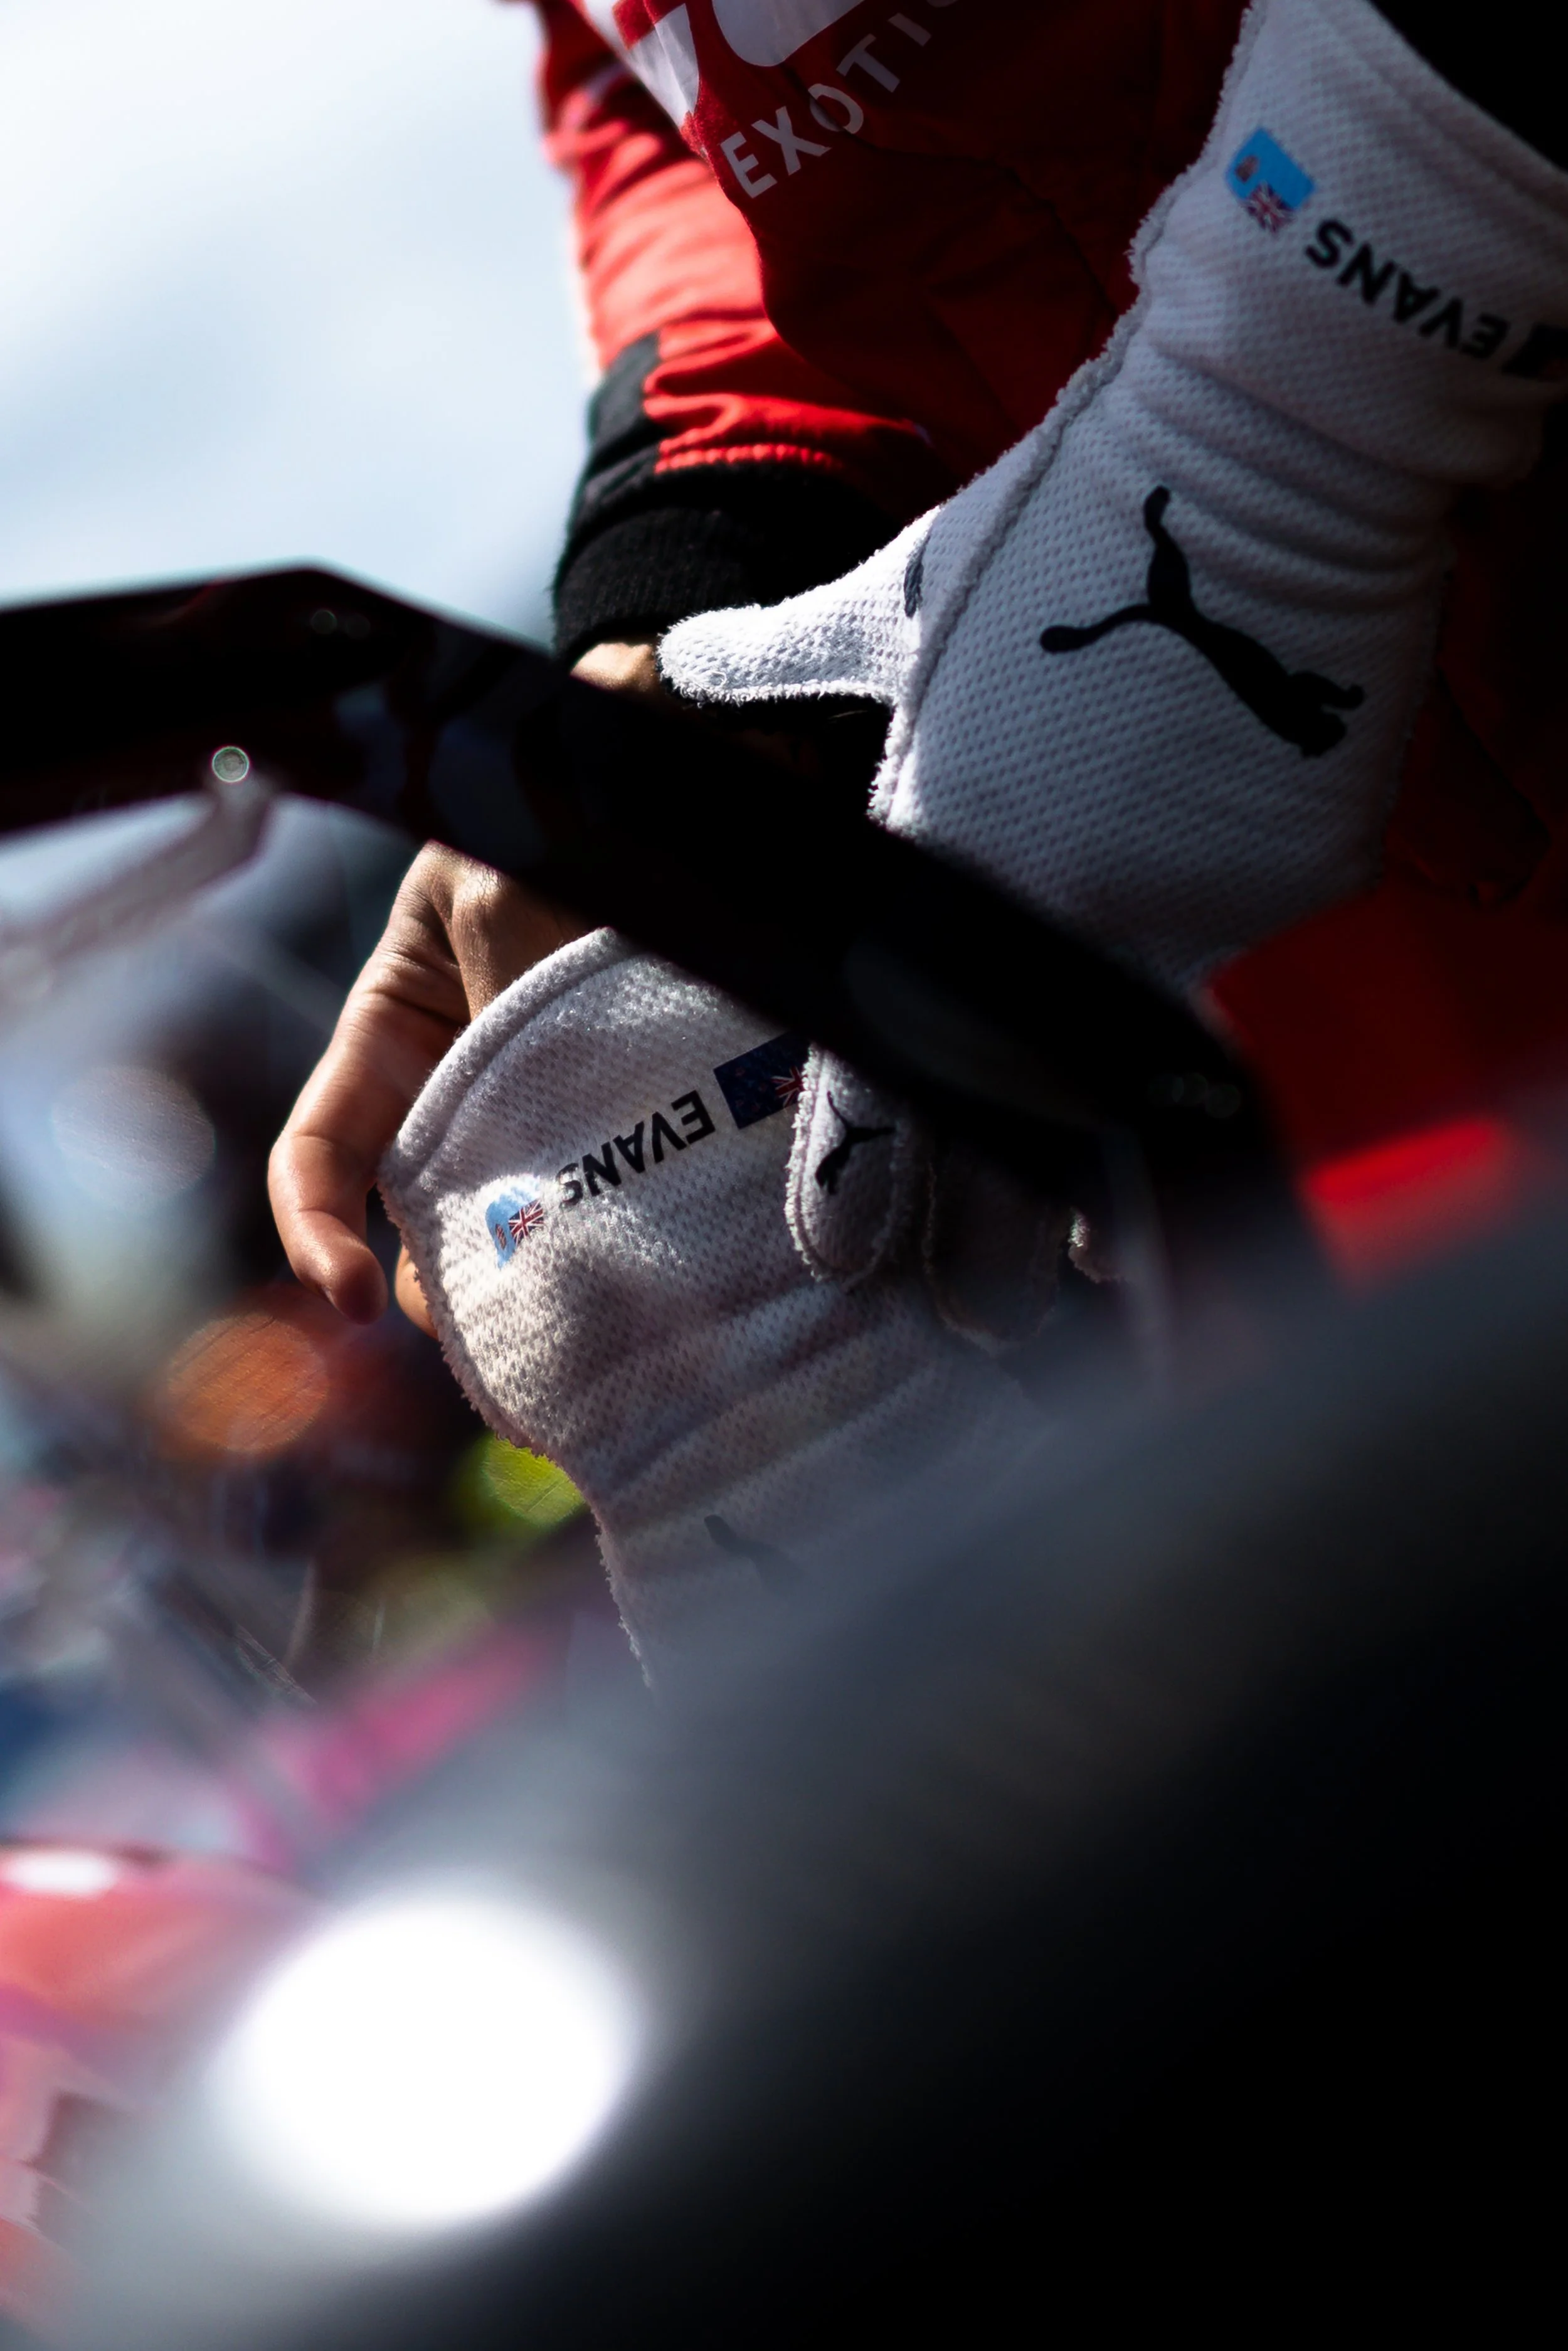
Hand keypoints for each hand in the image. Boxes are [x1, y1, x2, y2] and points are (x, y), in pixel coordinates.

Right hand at [269, 631, 844, 1332]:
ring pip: (526, 1221)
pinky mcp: (648, 1107)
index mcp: (398, 1025)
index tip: (353, 1301)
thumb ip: (490, 999)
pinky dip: (627, 1238)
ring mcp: (560, 1098)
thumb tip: (514, 1146)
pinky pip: (625, 1192)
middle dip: (448, 1287)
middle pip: (431, 1214)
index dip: (317, 1231)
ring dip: (540, 1278)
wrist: (704, 751)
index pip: (323, 1150)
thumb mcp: (494, 888)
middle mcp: (473, 1076)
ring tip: (578, 1326)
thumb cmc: (571, 799)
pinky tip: (655, 1277)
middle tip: (498, 1340)